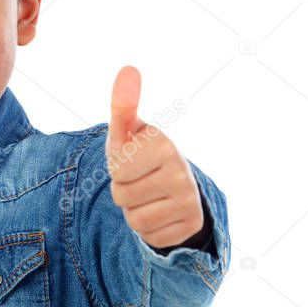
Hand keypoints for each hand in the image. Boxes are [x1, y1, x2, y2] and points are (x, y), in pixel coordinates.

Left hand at [106, 66, 203, 248]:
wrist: (170, 182)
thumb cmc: (140, 152)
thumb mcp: (128, 131)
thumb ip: (123, 104)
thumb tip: (128, 69)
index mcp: (164, 145)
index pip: (117, 172)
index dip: (116, 168)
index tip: (132, 159)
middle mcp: (181, 172)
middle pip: (122, 197)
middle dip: (123, 190)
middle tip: (139, 178)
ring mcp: (190, 201)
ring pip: (134, 220)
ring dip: (133, 210)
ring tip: (147, 194)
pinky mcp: (191, 226)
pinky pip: (150, 237)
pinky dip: (148, 228)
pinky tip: (159, 211)